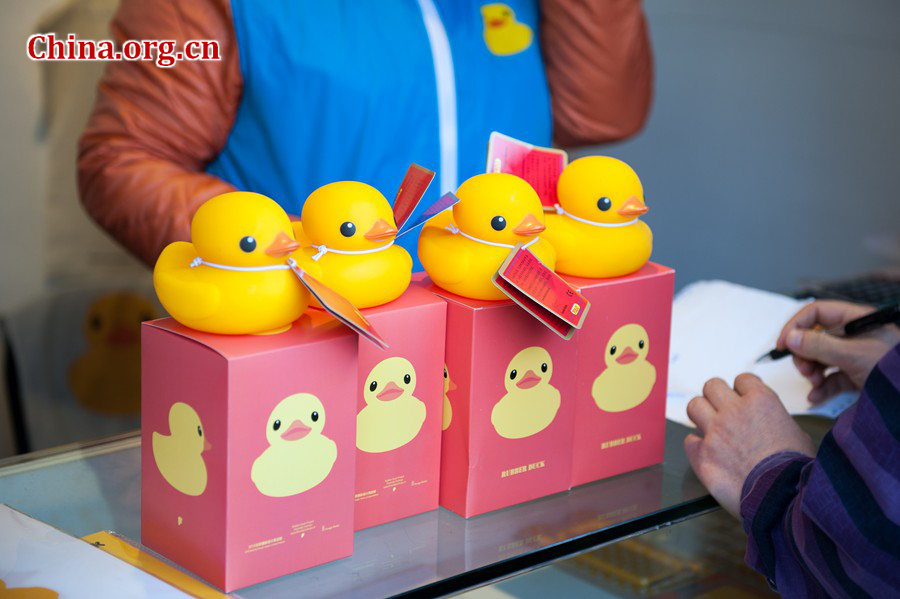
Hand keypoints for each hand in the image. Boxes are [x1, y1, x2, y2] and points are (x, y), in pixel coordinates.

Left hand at [684, 373, 814, 517]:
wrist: (783, 500)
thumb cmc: (797, 472)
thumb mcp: (799, 436)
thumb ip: (778, 422)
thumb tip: (772, 425)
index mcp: (761, 401)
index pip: (742, 380)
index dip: (743, 390)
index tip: (744, 399)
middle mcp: (734, 411)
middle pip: (712, 386)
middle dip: (717, 397)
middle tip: (722, 410)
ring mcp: (715, 432)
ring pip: (694, 406)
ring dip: (701, 415)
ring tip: (710, 427)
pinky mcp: (702, 455)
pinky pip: (689, 440)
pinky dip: (697, 446)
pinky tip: (707, 453)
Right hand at [776, 300, 899, 403]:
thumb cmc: (893, 369)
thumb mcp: (853, 354)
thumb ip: (819, 345)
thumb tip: (790, 337)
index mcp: (855, 320)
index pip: (817, 312)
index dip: (797, 325)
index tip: (784, 343)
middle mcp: (853, 335)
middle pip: (815, 337)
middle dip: (804, 355)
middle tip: (804, 369)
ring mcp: (854, 356)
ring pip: (820, 358)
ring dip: (812, 372)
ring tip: (815, 383)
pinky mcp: (856, 375)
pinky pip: (830, 378)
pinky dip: (821, 387)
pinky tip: (815, 396)